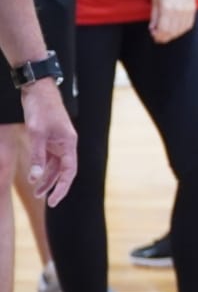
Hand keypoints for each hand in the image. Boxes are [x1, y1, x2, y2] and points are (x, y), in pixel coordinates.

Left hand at [19, 83, 75, 205]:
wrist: (38, 90)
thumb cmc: (40, 110)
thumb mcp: (36, 134)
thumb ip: (37, 157)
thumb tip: (35, 178)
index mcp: (69, 143)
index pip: (69, 171)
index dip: (62, 187)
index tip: (53, 201)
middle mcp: (66, 144)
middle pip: (64, 171)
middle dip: (54, 186)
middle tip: (44, 200)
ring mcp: (59, 142)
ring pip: (55, 166)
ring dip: (47, 178)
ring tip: (36, 192)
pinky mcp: (50, 138)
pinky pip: (49, 158)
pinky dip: (42, 167)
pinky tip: (35, 176)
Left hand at [149, 0, 196, 44]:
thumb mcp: (155, 0)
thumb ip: (154, 16)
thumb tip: (153, 29)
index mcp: (167, 8)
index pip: (163, 29)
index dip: (158, 35)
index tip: (154, 35)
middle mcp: (178, 11)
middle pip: (172, 32)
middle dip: (164, 37)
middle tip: (159, 37)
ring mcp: (186, 11)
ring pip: (180, 30)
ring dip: (173, 35)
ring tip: (167, 33)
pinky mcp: (192, 10)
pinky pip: (188, 26)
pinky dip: (181, 30)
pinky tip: (176, 29)